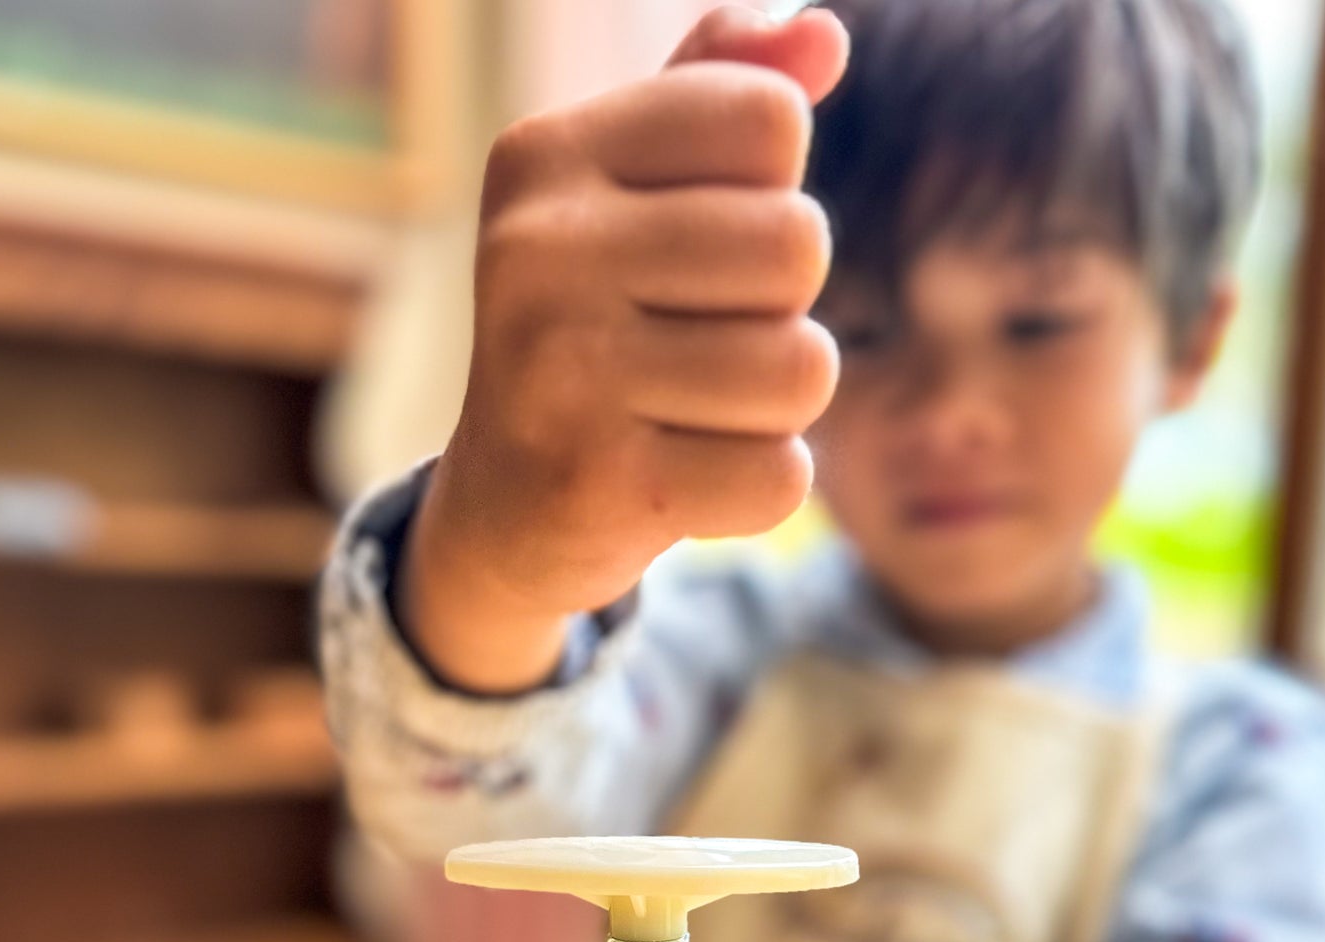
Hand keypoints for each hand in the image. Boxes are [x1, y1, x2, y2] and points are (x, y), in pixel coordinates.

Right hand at [405, 4, 848, 691]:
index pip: (768, 122)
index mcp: (545, 157)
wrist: (503, 510)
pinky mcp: (600, 489)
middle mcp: (536, 254)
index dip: (770, 193)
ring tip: (692, 413)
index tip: (696, 247)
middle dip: (780, 308)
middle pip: (795, 245)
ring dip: (775, 406)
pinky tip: (685, 480)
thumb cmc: (597, 328)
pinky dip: (757, 487)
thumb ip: (722, 90)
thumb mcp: (634, 193)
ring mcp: (559, 376)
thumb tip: (821, 36)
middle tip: (698, 344)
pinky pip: (780, 478)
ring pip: (800, 370)